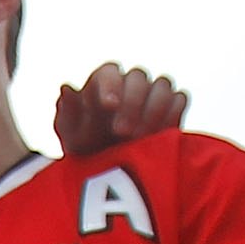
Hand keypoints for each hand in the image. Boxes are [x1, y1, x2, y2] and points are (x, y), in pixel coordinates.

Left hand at [52, 64, 186, 157]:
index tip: (108, 106)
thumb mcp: (71, 134)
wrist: (110, 171)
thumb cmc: (85, 147)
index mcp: (103, 82)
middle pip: (137, 78)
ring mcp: (153, 91)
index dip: (110, 85)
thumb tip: (66, 87)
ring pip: (161, 86)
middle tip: (121, 132)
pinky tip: (157, 136)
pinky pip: (178, 100)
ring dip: (152, 110)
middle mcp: (130, 82)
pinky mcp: (173, 105)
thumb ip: (70, 111)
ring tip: (138, 138)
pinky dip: (170, 116)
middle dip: (131, 104)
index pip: (109, 71)